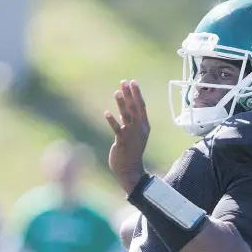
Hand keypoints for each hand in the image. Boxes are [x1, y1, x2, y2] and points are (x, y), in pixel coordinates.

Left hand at [105, 80, 149, 194]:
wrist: (130, 169)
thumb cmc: (132, 152)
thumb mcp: (134, 135)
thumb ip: (130, 122)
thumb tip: (123, 110)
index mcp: (144, 127)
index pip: (141, 106)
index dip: (137, 94)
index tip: (133, 82)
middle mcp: (139, 129)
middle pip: (134, 108)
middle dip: (129, 94)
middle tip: (124, 82)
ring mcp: (131, 135)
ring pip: (126, 116)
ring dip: (121, 104)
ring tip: (117, 92)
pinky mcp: (122, 142)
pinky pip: (117, 129)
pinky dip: (112, 121)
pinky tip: (107, 113)